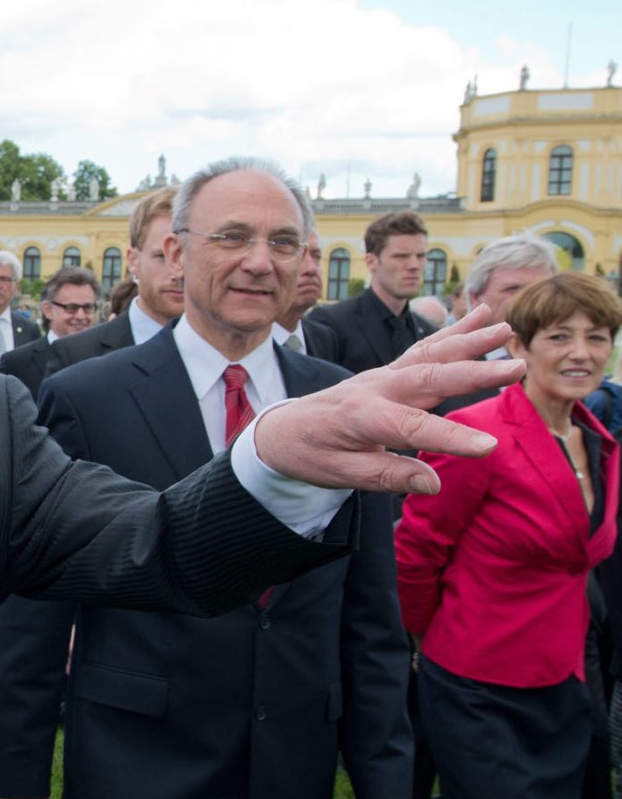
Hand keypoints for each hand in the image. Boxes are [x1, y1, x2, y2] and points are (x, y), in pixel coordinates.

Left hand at [252, 304, 517, 494]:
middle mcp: (375, 388)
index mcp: (361, 418)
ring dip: (469, 340)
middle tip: (516, 367)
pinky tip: (481, 314)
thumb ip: (387, 476)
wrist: (281, 428)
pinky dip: (454, 330)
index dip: (450, 438)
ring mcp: (383, 374)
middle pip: (428, 377)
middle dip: (473, 373)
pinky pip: (425, 347)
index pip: (411, 429)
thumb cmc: (310, 453)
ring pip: (430, 353)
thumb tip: (433, 483)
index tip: (487, 447)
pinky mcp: (389, 370)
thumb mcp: (340, 474)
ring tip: (505, 328)